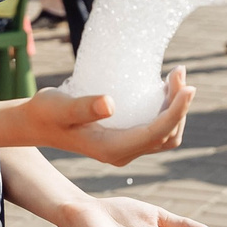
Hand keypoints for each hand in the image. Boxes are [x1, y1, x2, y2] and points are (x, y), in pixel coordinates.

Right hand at [25, 68, 195, 166]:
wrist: (38, 124)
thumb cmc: (46, 112)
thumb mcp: (60, 106)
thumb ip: (83, 106)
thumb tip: (111, 104)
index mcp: (112, 149)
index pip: (155, 133)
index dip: (177, 112)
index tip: (188, 86)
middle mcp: (123, 154)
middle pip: (167, 135)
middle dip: (181, 106)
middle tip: (178, 72)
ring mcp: (126, 149)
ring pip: (166, 135)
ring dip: (177, 108)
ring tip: (175, 76)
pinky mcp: (127, 140)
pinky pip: (157, 130)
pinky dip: (168, 110)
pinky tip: (163, 88)